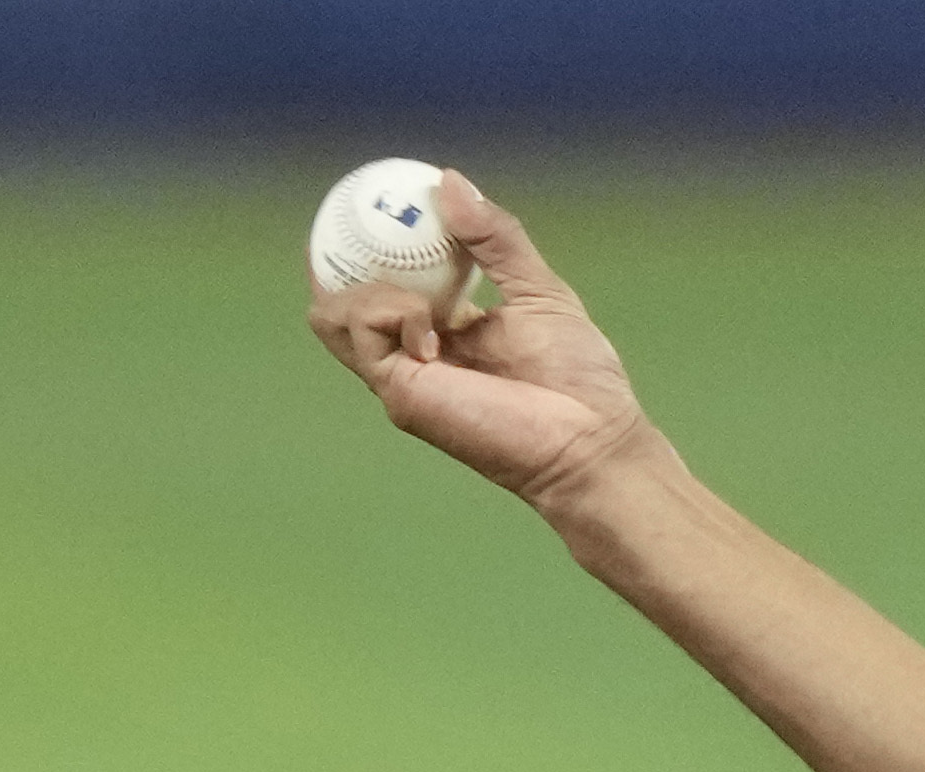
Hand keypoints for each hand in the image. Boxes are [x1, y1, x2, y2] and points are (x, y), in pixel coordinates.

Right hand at [302, 171, 656, 516]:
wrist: (590, 438)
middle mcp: (412, 354)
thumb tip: (448, 179)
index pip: (383, 284)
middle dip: (338, 257)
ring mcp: (401, 377)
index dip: (363, 246)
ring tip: (420, 300)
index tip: (366, 202)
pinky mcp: (401, 394)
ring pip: (334, 315)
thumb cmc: (577, 377)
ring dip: (365, 286)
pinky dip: (387, 310)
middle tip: (357, 220)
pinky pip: (362, 331)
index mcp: (443, 330)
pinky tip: (430, 327)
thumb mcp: (536, 287)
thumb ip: (495, 238)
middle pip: (339, 301)